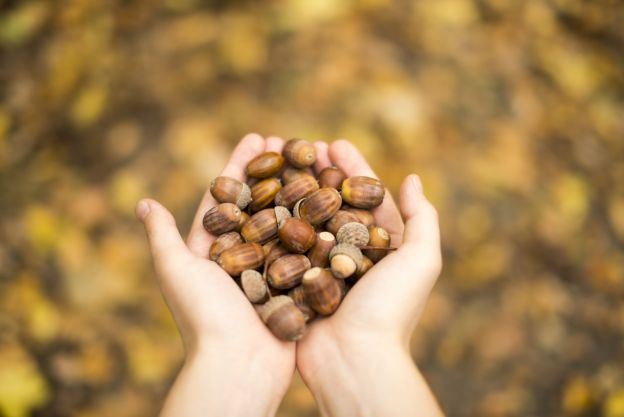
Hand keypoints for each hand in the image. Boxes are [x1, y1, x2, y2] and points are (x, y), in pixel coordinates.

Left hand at [136, 134, 294, 416]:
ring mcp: (271, 269)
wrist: (238, 366)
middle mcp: (242, 256)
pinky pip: (307, 248)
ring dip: (300, 191)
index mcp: (213, 249)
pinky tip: (335, 201)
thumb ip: (163, 237)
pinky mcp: (294, 284)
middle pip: (261, 202)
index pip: (227, 195)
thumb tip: (143, 203)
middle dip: (276, 171)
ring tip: (318, 163)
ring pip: (287, 221)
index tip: (258, 136)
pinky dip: (318, 224)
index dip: (241, 164)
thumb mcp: (176, 271)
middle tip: (293, 142)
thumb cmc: (204, 318)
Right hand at [296, 140, 444, 416]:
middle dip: (318, 174)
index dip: (351, 167)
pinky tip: (261, 201)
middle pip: (333, 203)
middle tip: (301, 147)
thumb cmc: (390, 310)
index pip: (365, 196)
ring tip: (277, 166)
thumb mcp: (421, 261)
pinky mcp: (297, 283)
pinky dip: (275, 224)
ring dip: (294, 192)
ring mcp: (322, 268)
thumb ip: (422, 219)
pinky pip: (285, 247)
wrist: (355, 360)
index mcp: (382, 247)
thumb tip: (412, 178)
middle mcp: (351, 254)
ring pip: (306, 220)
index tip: (333, 143)